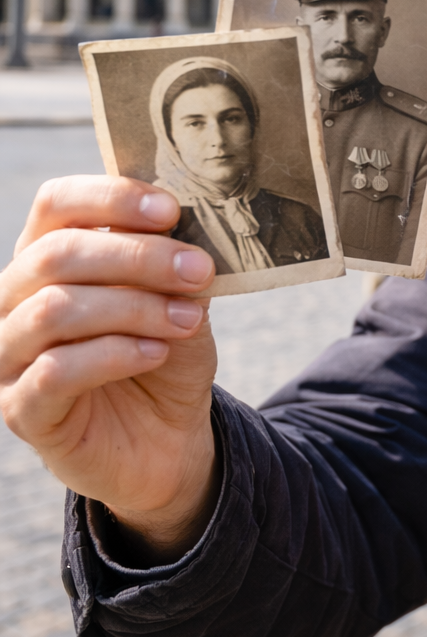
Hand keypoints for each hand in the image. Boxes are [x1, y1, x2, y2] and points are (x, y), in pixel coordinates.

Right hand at [0, 177, 219, 562]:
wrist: (166, 439)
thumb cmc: (163, 355)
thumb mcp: (178, 298)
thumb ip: (173, 261)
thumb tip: (185, 224)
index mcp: (48, 256)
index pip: (56, 203)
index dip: (111, 197)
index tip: (171, 210)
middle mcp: (15, 299)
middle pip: (56, 253)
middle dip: (138, 257)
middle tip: (197, 269)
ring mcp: (10, 354)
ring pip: (54, 309)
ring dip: (133, 307)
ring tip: (187, 318)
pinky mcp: (22, 409)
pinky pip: (54, 370)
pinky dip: (115, 354)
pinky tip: (156, 353)